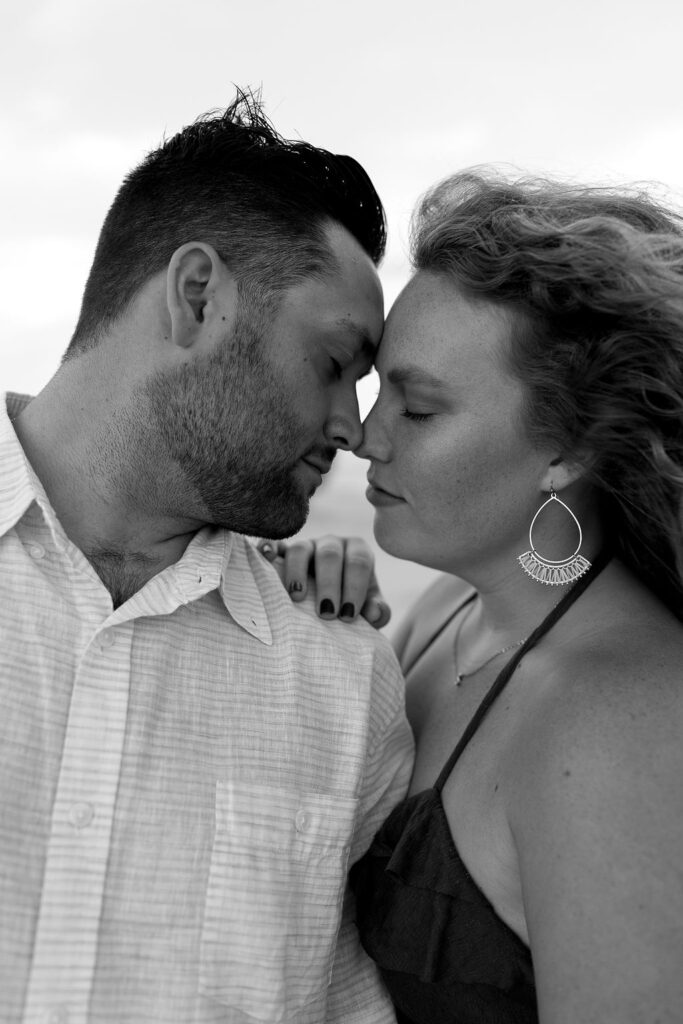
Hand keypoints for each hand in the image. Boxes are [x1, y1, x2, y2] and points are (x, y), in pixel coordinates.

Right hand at [257, 536, 390, 628]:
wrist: (331, 599)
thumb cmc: (351, 602)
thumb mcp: (368, 607)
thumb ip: (378, 611)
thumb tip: (374, 613)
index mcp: (357, 552)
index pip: (358, 562)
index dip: (354, 588)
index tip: (348, 616)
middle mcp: (332, 544)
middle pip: (330, 555)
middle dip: (328, 584)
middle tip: (326, 614)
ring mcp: (306, 546)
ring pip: (300, 549)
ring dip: (297, 572)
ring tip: (296, 598)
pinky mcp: (284, 552)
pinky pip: (275, 546)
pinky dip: (269, 548)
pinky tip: (266, 557)